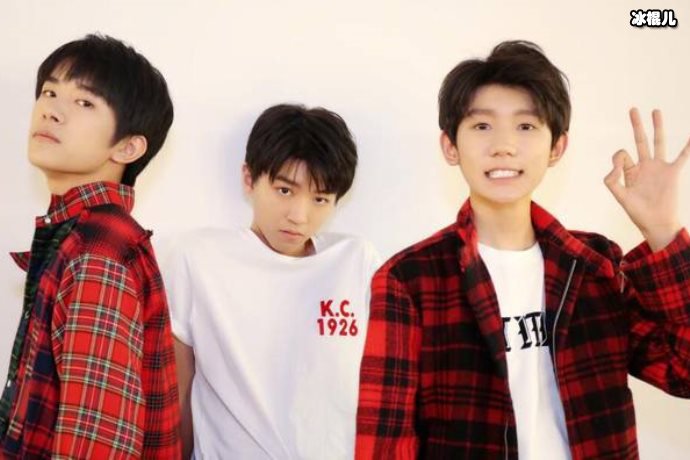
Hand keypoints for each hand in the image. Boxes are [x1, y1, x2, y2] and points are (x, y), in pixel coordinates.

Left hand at [604, 108, 688, 250]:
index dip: (618, 158)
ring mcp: (660, 168)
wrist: (657, 223)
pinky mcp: (673, 172)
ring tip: (655, 111)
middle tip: (632, 109)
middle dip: (636, 126)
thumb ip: (613, 180)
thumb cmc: (638, 212)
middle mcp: (645, 166)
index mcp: (630, 171)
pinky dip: (688, 146)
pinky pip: (682, 156)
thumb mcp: (620, 196)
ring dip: (657, 127)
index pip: (621, 154)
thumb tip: (616, 164)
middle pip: (640, 141)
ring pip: (658, 142)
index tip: (619, 170)